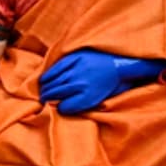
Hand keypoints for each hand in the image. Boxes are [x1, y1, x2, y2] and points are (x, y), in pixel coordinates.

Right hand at [39, 50, 164, 115]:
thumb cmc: (113, 84)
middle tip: (42, 101)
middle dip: (47, 98)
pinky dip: (49, 74)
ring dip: (46, 88)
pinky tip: (44, 79)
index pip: (65, 107)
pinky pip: (57, 67)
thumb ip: (84, 104)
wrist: (123, 63)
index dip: (59, 108)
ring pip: (55, 81)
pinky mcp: (76, 58)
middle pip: (56, 93)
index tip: (57, 108)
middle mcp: (81, 84)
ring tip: (42, 92)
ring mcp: (77, 69)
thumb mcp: (102, 101)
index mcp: (89, 97)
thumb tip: (65, 106)